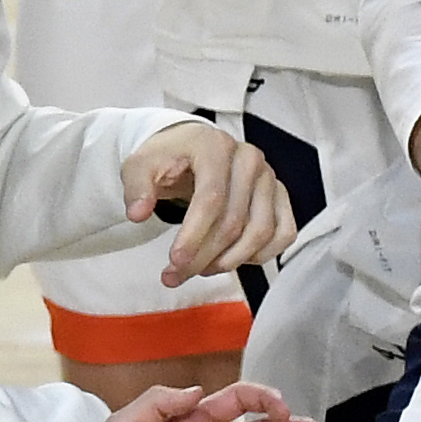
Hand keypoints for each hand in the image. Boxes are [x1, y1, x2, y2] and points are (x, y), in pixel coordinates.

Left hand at [124, 120, 297, 285]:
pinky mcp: (279, 195)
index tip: (175, 261)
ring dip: (231, 260)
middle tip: (177, 274)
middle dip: (204, 256)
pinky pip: (283, 233)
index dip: (194, 235)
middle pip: (234, 221)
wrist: (192, 148)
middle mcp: (249, 159)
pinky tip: (233, 260)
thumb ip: (136, 187)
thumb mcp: (140, 165)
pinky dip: (262, 254)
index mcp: (215, 147)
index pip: (211, 199)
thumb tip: (138, 213)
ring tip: (201, 269)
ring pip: (261, 232)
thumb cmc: (168, 157)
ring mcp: (268, 177)